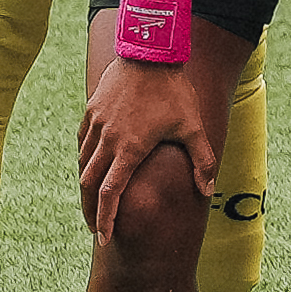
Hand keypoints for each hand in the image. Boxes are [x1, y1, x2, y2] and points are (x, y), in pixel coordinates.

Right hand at [76, 52, 217, 234]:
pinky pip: (83, 142)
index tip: (103, 238)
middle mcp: (107, 140)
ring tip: (93, 201)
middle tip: (94, 227)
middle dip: (90, 210)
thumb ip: (202, 161)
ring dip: (86, 186)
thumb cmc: (174, 92)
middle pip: (88, 185)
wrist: (150, 53)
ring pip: (83, 164)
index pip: (110, 194)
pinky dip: (85, 159)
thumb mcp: (193, 126)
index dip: (105, 219)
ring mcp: (96, 125)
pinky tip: (92, 166)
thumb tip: (207, 191)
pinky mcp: (91, 111)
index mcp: (130, 149)